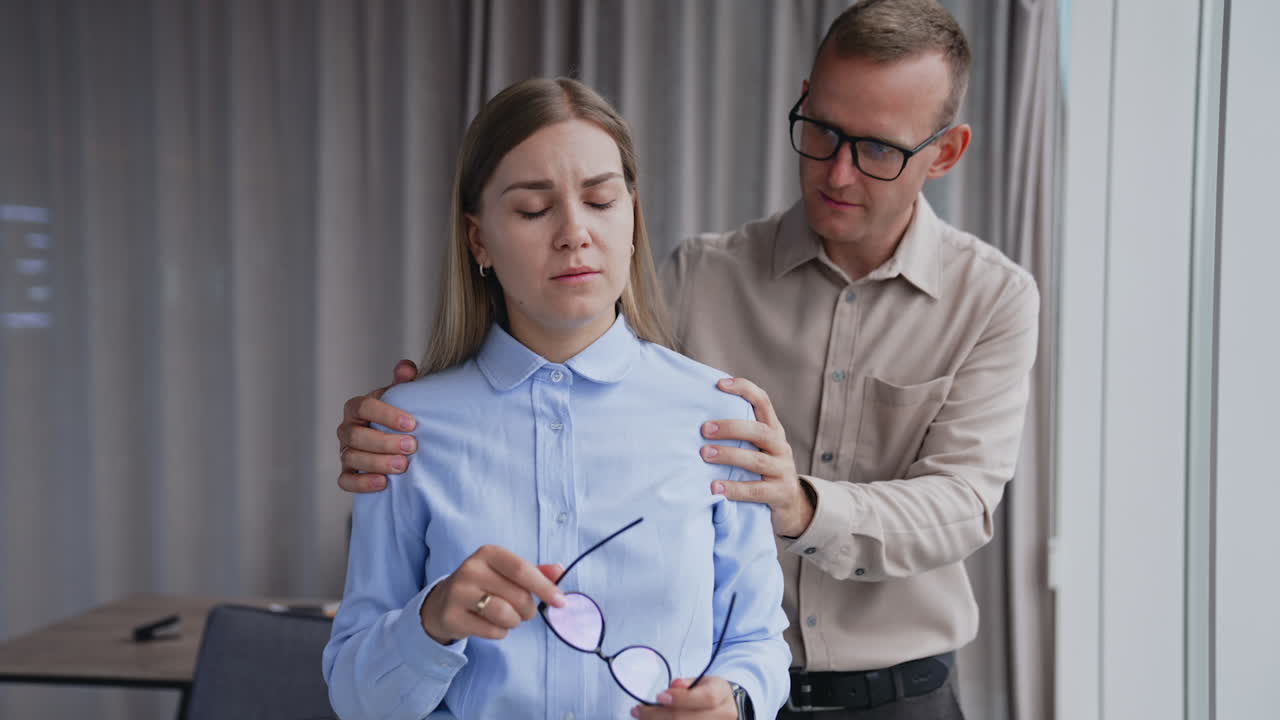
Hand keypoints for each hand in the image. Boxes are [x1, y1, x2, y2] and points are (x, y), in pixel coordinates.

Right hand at [336, 359, 418, 492]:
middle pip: (356, 435)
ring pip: (351, 458)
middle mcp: (347, 429)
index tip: (411, 423)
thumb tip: (405, 368)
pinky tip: (383, 484)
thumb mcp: (401, 397)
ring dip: (377, 462)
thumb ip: (403, 382)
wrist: (394, 440)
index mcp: (357, 408)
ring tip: (403, 466)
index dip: (386, 415)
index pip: (364, 407)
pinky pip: (346, 481)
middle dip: (384, 442)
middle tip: (411, 446)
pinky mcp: (347, 473)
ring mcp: (345, 452)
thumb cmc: (397, 417)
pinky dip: (362, 483)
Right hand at [419, 545, 567, 644]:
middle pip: (518, 596)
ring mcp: (458, 592)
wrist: (443, 603)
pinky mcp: (452, 616)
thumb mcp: (508, 573)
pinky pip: (492, 631)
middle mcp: (471, 569)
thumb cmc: (485, 585)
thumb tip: (559, 571)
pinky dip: (500, 632)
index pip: (523, 570)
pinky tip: (491, 624)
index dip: (545, 587)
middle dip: (528, 610)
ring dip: (515, 622)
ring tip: (508, 618)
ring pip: (505, 614)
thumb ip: (535, 572)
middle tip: (523, 611)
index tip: (561, 602)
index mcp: (488, 553)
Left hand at [632, 676, 737, 719]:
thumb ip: (686, 685)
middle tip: (638, 710)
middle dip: (658, 715)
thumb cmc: (709, 693)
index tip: (659, 696)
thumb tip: (674, 686)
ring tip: (641, 717)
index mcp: (721, 696)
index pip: (705, 698)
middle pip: (687, 719)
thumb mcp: (701, 682)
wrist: (725, 709)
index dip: (680, 698)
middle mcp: (723, 716)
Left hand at [702, 377, 813, 537]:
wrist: (791, 507)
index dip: (744, 389)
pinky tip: (715, 488)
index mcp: (773, 431)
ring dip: (729, 455)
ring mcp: (783, 471)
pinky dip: (734, 488)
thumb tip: (697, 423)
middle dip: (731, 427)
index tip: (719, 384)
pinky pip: (756, 490)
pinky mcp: (781, 494)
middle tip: (704, 429)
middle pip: (760, 431)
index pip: (763, 402)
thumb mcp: (755, 450)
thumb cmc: (761, 473)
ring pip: (757, 460)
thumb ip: (737, 437)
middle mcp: (781, 447)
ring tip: (705, 454)